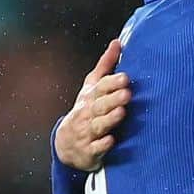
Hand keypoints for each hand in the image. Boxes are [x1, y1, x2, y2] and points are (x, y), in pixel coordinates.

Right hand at [54, 40, 130, 171]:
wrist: (66, 145)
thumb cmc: (85, 111)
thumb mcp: (91, 87)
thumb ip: (105, 66)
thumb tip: (118, 42)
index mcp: (89, 97)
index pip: (100, 88)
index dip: (112, 83)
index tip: (125, 77)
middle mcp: (86, 114)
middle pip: (99, 105)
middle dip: (112, 99)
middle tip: (127, 93)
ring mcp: (86, 133)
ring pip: (98, 125)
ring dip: (109, 119)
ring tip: (121, 112)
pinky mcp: (89, 151)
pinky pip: (95, 148)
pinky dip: (102, 145)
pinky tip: (111, 140)